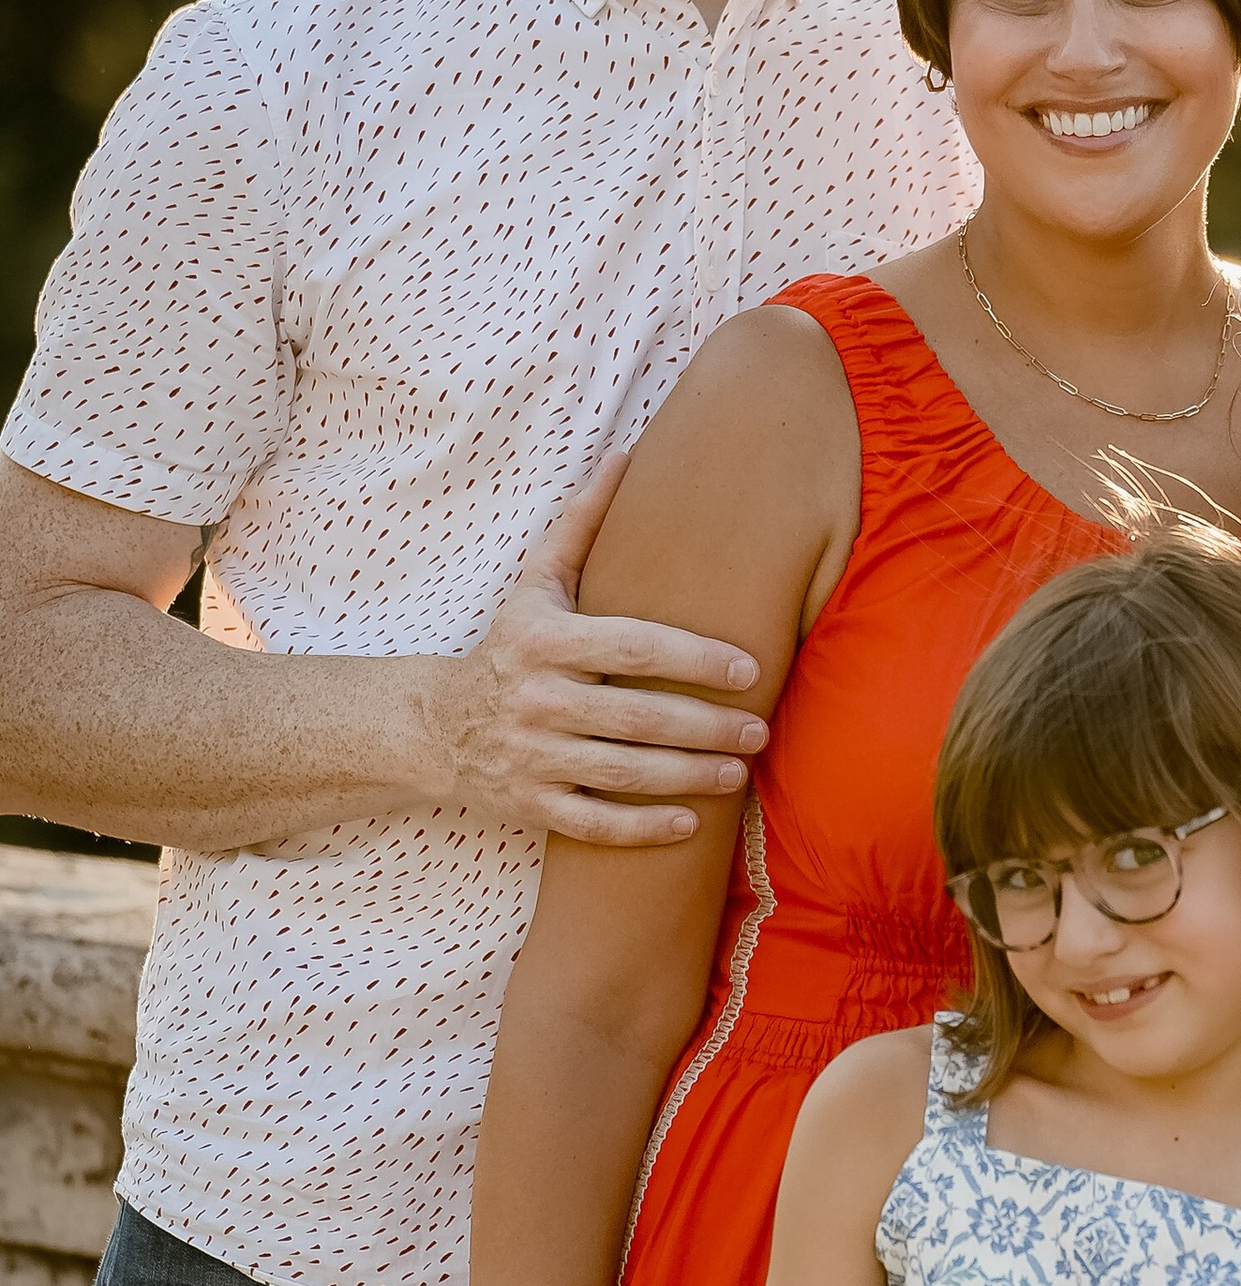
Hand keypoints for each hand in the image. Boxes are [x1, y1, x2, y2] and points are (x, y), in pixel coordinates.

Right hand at [419, 460, 768, 844]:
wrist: (434, 725)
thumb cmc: (508, 646)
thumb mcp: (535, 583)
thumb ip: (581, 524)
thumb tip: (626, 456)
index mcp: (544, 640)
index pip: (632, 647)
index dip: (695, 659)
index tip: (750, 668)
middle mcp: (534, 699)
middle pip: (635, 717)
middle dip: (706, 726)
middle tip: (760, 729)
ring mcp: (529, 757)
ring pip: (621, 773)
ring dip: (688, 776)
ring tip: (739, 771)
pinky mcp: (528, 805)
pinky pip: (593, 824)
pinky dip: (642, 828)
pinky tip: (690, 823)